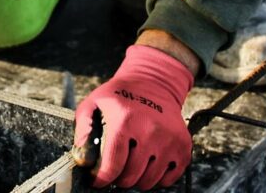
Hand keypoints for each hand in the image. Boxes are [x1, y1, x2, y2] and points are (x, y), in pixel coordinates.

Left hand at [73, 45, 193, 189]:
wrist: (154, 83)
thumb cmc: (121, 95)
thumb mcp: (94, 102)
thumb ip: (83, 130)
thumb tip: (83, 159)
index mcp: (125, 121)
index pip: (113, 164)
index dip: (103, 178)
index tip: (98, 181)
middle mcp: (150, 131)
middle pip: (131, 177)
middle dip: (119, 179)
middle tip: (116, 170)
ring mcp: (169, 140)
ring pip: (149, 182)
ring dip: (137, 179)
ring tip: (131, 165)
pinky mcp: (183, 147)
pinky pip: (168, 179)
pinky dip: (156, 178)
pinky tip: (148, 163)